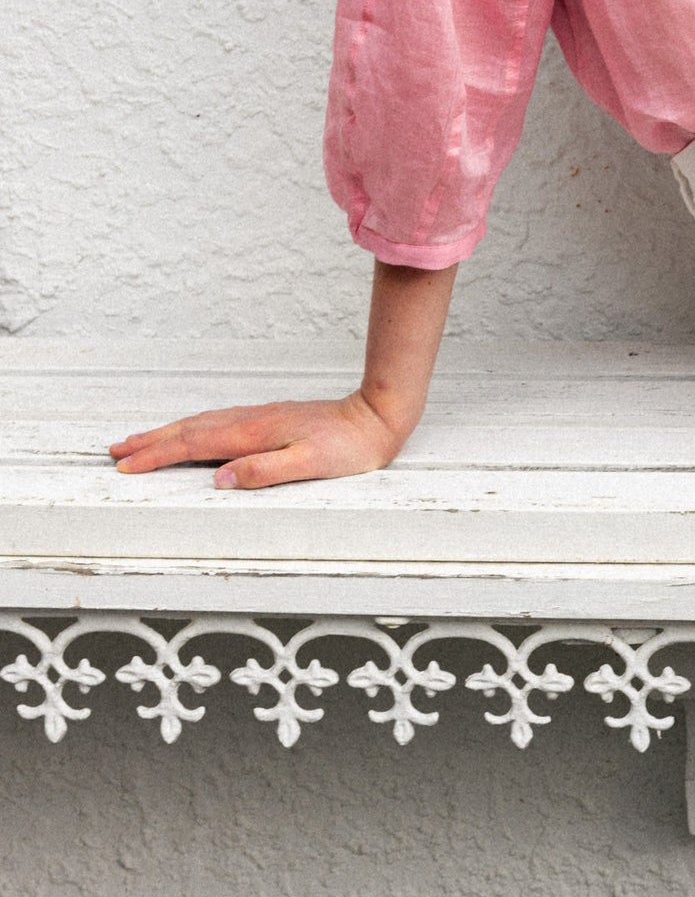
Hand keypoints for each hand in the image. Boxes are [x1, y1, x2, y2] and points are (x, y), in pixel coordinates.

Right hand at [109, 388, 410, 490]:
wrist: (376, 417)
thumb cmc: (349, 447)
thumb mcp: (309, 465)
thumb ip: (264, 471)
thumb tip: (220, 479)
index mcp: (254, 434)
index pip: (194, 445)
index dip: (157, 455)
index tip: (127, 464)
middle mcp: (251, 422)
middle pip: (189, 430)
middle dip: (151, 441)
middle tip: (116, 449)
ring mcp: (259, 418)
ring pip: (201, 423)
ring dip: (168, 432)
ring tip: (141, 440)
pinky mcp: (269, 419)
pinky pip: (217, 422)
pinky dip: (193, 428)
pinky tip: (191, 432)